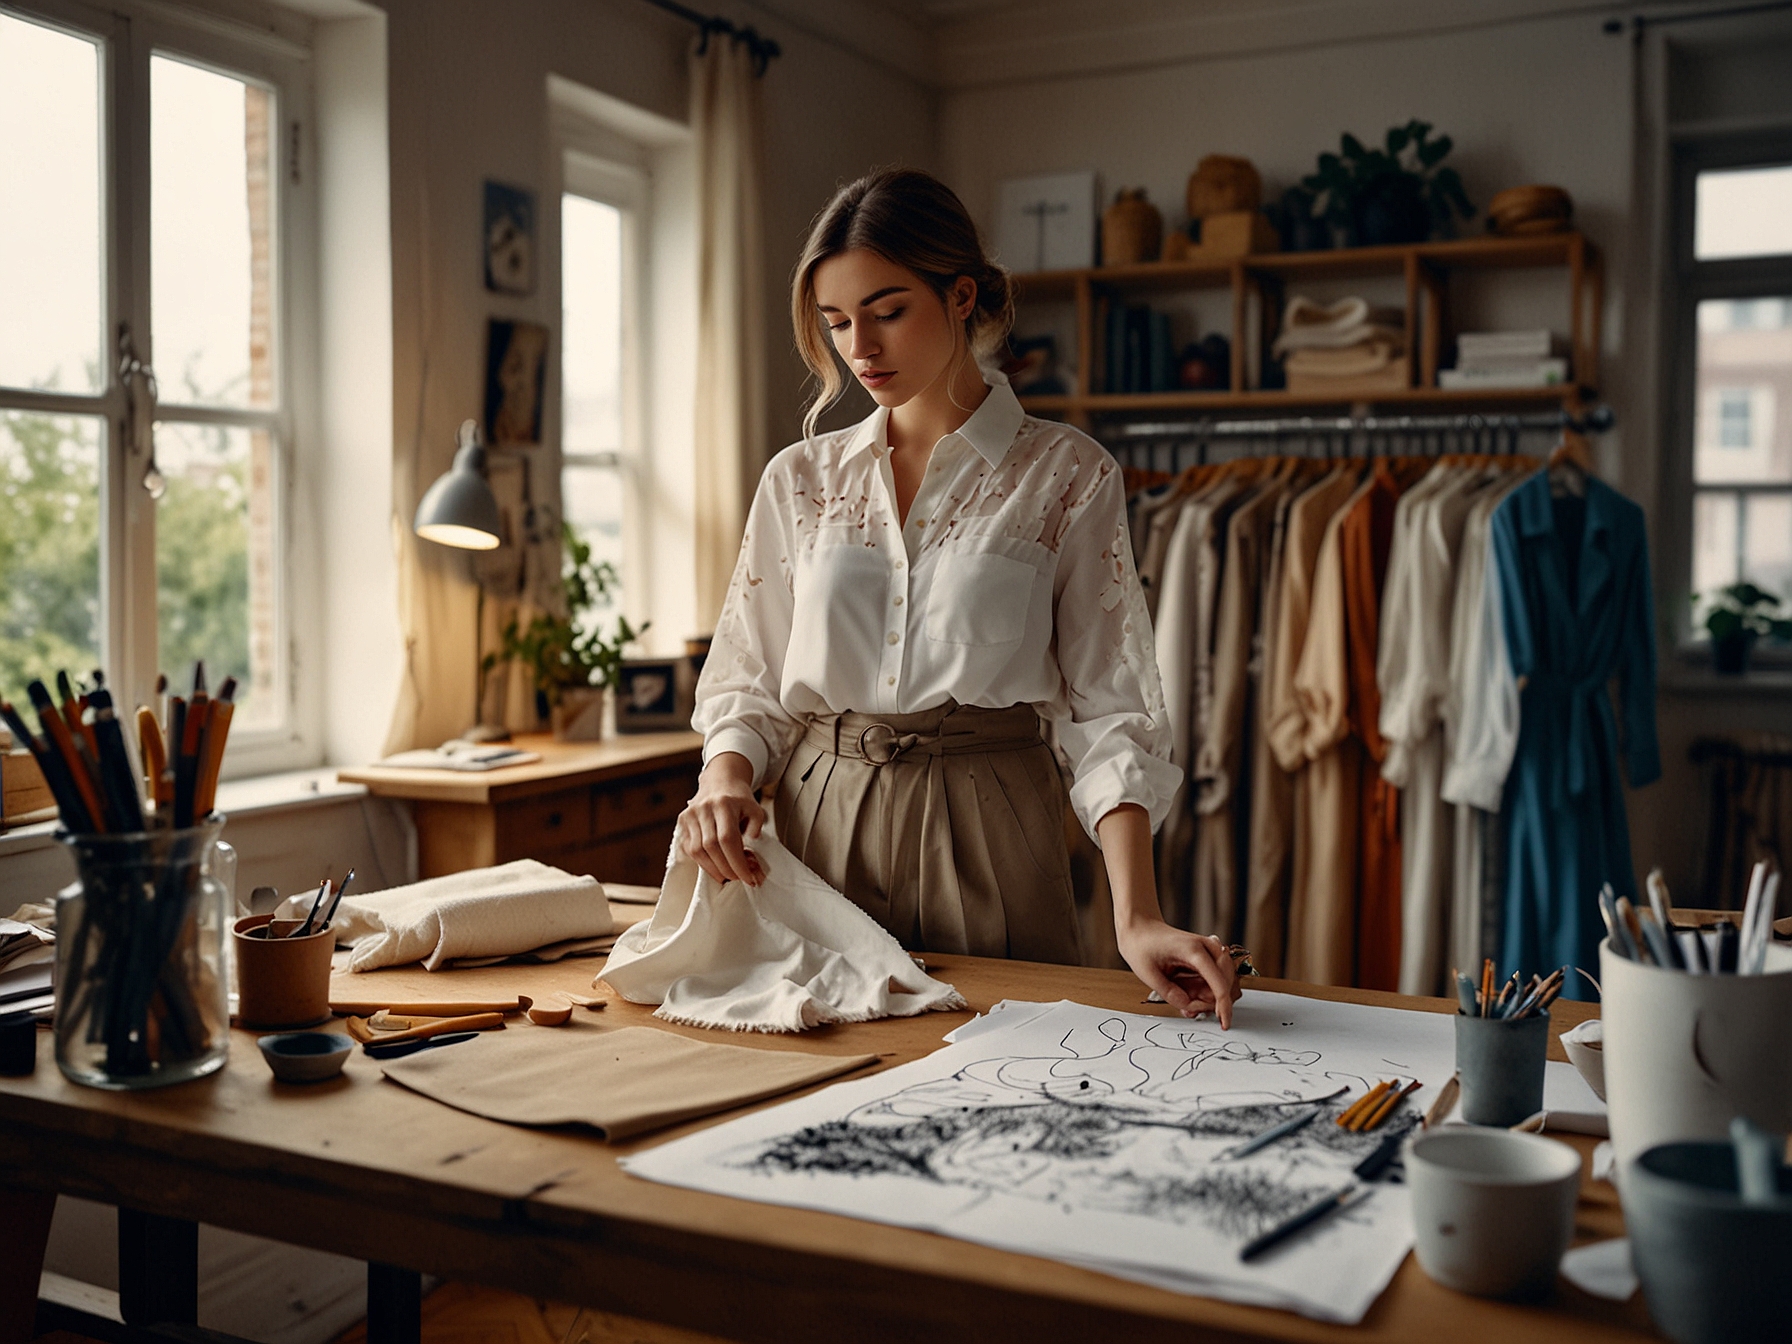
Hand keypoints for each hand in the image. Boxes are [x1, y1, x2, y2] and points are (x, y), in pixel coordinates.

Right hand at [675, 753, 766, 885]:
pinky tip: (716, 867)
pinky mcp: (683, 821)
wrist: (720, 780)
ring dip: (714, 869)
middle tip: (740, 878)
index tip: (748, 877)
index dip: (738, 862)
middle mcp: (704, 808)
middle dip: (727, 868)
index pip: (728, 839)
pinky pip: (690, 849)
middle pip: (712, 847)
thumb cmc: (739, 799)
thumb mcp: (755, 809)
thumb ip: (756, 829)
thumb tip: (749, 856)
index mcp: (724, 804)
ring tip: (728, 875)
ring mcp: (690, 815)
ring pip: (698, 851)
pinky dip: (703, 862)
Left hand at [1115, 919, 1243, 1027]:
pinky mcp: (1210, 955)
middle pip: (1227, 985)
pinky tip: (1188, 990)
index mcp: (1194, 950)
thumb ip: (1169, 993)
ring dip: (1207, 996)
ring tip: (1182, 994)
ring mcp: (1211, 950)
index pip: (1219, 983)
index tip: (1224, 1023)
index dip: (1224, 1007)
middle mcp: (1208, 948)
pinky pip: (1217, 979)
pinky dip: (1206, 990)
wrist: (1141, 928)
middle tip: (1186, 1007)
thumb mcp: (1148, 973)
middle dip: (1209, 1001)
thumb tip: (1189, 1006)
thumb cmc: (1142, 946)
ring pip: (1224, 983)